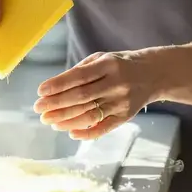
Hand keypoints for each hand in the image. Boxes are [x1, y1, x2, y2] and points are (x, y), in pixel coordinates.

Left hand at [33, 51, 160, 139]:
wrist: (152, 74)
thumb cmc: (118, 65)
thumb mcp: (101, 58)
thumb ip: (80, 71)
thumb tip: (53, 88)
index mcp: (108, 65)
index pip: (79, 77)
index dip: (58, 85)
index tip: (40, 91)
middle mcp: (116, 84)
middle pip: (82, 97)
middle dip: (57, 105)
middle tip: (38, 109)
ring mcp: (121, 102)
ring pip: (90, 115)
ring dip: (66, 120)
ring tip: (50, 121)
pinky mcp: (125, 117)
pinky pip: (104, 128)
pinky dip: (86, 132)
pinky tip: (70, 132)